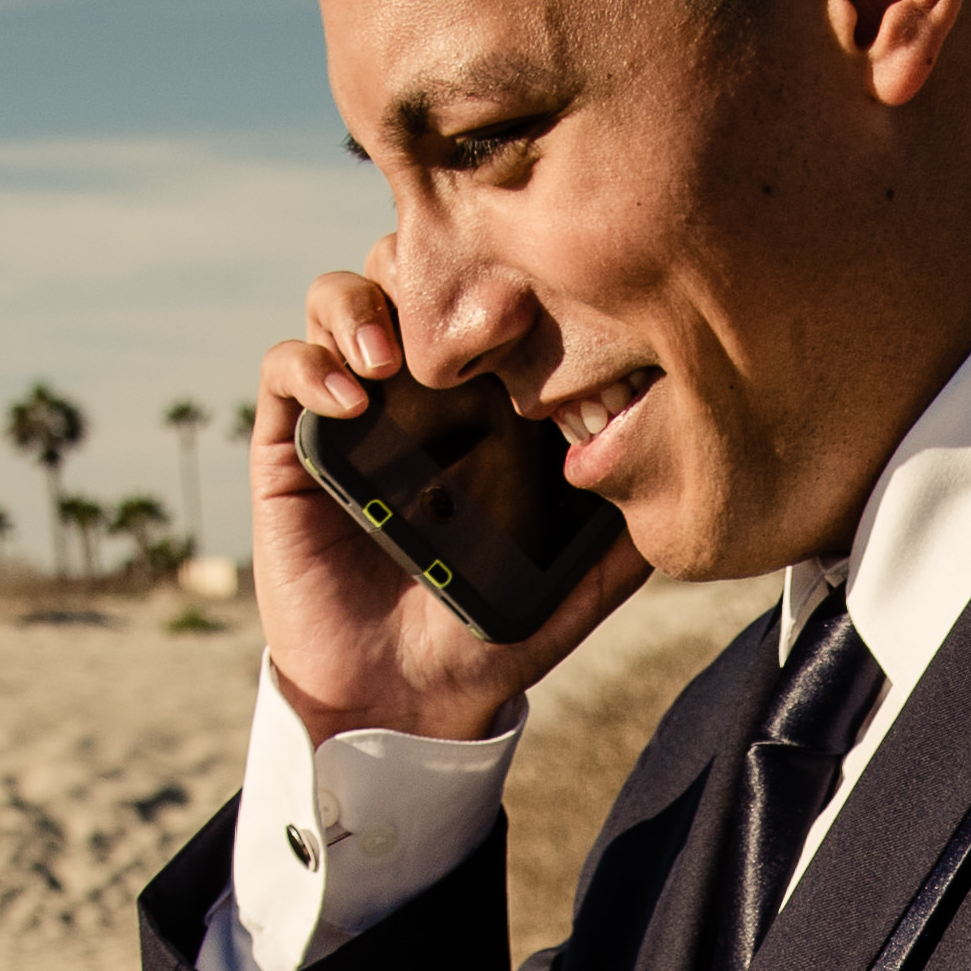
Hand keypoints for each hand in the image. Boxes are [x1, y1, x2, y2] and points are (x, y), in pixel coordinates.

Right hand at [249, 256, 645, 746]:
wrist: (404, 701)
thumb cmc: (484, 639)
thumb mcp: (571, 586)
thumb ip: (619, 539)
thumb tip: (686, 480)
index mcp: (479, 403)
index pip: (481, 298)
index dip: (503, 282)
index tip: (537, 310)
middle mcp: (412, 392)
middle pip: (407, 271)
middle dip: (430, 269)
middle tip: (471, 319)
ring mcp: (350, 412)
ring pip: (339, 299)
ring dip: (362, 304)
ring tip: (392, 357)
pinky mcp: (293, 446)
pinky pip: (284, 369)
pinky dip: (312, 363)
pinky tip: (352, 398)